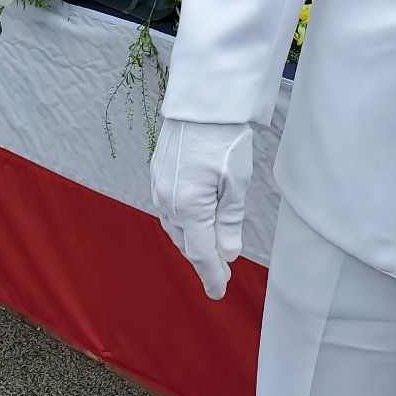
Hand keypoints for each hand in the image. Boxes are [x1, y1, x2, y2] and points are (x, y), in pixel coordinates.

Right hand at [150, 118, 255, 298]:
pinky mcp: (158, 174)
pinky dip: (183, 221)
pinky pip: (168, 208)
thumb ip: (230, 221)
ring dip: (191, 240)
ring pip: (175, 226)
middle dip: (203, 259)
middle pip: (186, 242)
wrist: (202, 103)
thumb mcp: (237, 182)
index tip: (218, 292)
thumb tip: (228, 253)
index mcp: (189, 207)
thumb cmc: (224, 139)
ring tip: (209, 250)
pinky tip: (194, 220)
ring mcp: (159, 187)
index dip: (211, 275)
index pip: (200, 252)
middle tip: (222, 272)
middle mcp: (168, 201)